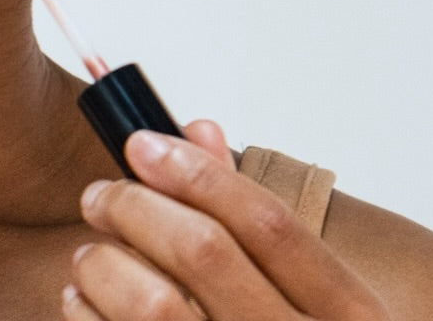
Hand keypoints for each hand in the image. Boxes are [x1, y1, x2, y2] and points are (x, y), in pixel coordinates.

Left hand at [63, 123, 388, 319]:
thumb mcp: (308, 295)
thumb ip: (248, 215)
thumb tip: (199, 130)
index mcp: (348, 314)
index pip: (266, 221)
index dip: (196, 172)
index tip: (140, 143)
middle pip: (202, 250)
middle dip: (134, 205)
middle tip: (99, 195)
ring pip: (153, 304)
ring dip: (103, 264)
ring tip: (90, 255)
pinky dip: (86, 312)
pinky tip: (84, 300)